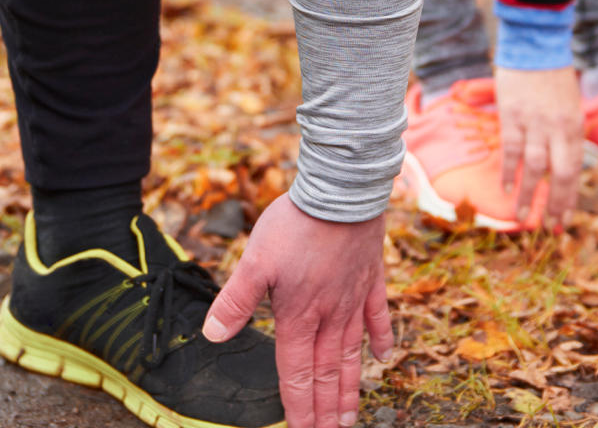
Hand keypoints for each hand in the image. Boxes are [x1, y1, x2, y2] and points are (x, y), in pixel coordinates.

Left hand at [201, 193, 390, 427]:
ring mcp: (354, 299)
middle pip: (327, 372)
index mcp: (299, 316)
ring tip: (351, 415)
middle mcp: (330, 316)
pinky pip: (378, 316)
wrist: (340, 191)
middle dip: (326, 408)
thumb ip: (235, 302)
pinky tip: (385, 357)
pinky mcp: (371, 279)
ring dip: (351, 386)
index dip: (298, 406)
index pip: (296, 373)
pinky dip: (381, 338)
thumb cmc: (295, 225)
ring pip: (352, 353)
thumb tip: (213, 336)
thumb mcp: (255, 262)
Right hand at [492, 66, 582, 227]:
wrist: (536, 46)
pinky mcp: (513, 116)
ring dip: (529, 195)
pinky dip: (510, 171)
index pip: (574, 171)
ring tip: (523, 217)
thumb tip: (561, 166)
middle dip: (554, 204)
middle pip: (559, 174)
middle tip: (548, 227)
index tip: (565, 219)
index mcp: (575, 128)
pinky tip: (507, 188)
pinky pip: (512, 149)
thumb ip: (566, 136)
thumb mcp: (570, 108)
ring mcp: (535, 123)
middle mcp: (558, 129)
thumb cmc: (554, 78)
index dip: (570, 198)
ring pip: (534, 167)